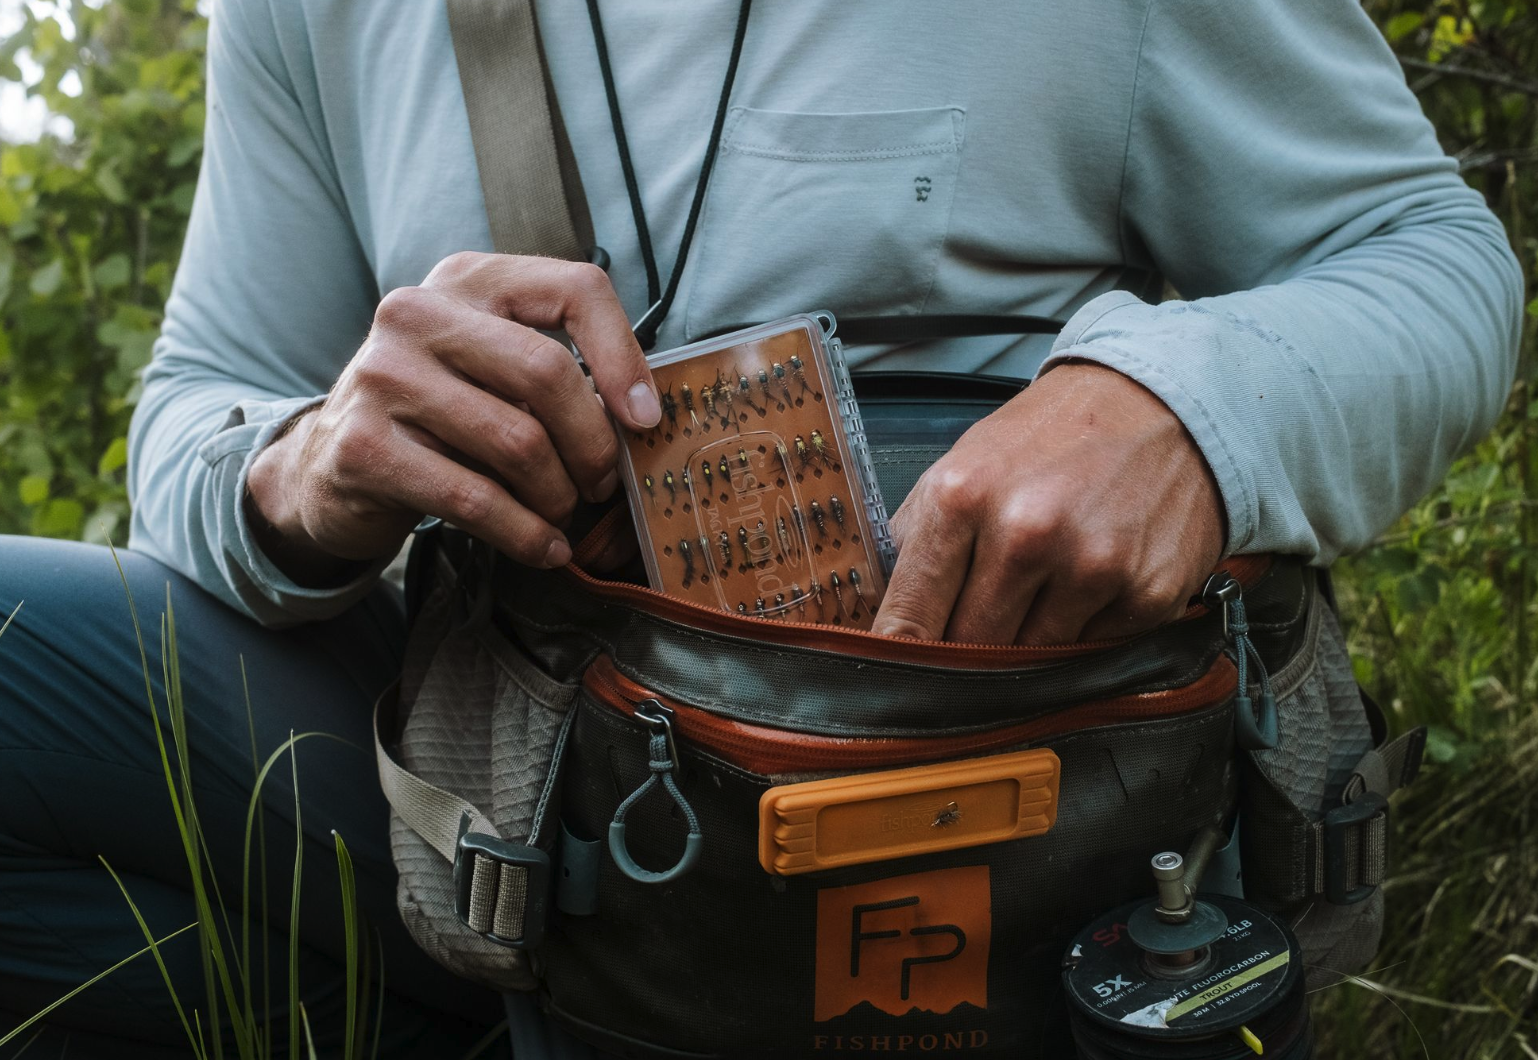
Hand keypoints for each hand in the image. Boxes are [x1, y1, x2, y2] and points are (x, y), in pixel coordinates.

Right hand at [246, 253, 659, 584]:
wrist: (327, 467)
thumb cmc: (438, 417)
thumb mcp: (491, 369)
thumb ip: (555, 372)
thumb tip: (641, 419)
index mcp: (468, 280)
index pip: (574, 288)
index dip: (624, 357)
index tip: (645, 419)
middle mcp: (418, 313)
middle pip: (548, 373)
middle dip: (594, 444)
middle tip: (602, 484)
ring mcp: (383, 376)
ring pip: (518, 443)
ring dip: (559, 497)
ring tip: (563, 515)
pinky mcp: (364, 446)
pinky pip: (476, 499)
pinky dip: (526, 534)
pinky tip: (543, 547)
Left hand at [870, 362, 1224, 644]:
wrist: (1158, 404)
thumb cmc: (1051, 438)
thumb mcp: (963, 467)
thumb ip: (914, 540)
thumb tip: (872, 611)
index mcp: (963, 496)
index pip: (908, 616)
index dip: (898, 657)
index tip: (894, 678)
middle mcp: (1026, 532)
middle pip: (967, 650)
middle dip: (965, 652)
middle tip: (976, 628)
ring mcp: (1091, 566)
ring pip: (1030, 662)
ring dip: (1028, 644)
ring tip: (1041, 593)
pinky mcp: (1146, 593)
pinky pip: (1091, 654)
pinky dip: (1083, 636)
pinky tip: (1089, 587)